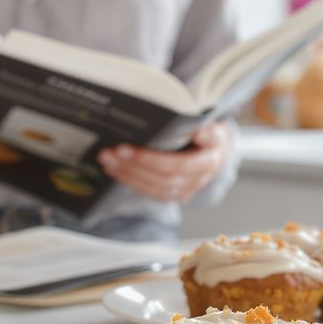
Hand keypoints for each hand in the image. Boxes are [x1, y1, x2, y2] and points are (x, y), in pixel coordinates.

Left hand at [97, 122, 231, 202]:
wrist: (215, 154)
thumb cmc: (210, 137)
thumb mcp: (214, 128)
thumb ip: (207, 130)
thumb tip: (197, 130)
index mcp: (208, 162)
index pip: (179, 164)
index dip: (153, 160)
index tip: (127, 149)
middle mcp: (196, 180)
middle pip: (161, 177)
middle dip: (134, 165)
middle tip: (112, 152)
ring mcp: (184, 191)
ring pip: (153, 187)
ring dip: (127, 174)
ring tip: (108, 159)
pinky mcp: (172, 195)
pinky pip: (149, 192)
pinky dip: (130, 180)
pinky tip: (114, 169)